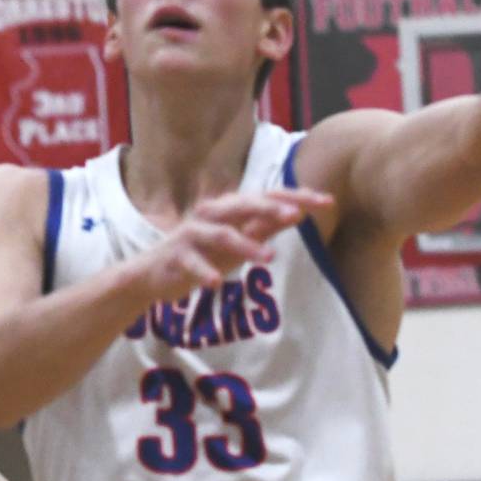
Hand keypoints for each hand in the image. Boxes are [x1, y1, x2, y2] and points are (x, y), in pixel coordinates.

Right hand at [137, 186, 332, 302]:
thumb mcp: (238, 241)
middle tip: (297, 216)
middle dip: (270, 209)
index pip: (268, 197)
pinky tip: (218, 283)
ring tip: (269, 258)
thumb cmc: (203, 254)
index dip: (296, 197)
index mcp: (230, 208)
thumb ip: (264, 226)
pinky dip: (205, 271)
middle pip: (244, 205)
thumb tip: (299, 212)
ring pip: (222, 234)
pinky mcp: (177, 257)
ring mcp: (192, 234)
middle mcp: (212, 214)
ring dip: (246, 245)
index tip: (327, 201)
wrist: (153, 274)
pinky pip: (192, 263)